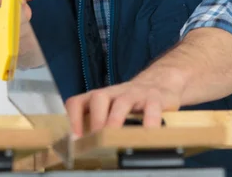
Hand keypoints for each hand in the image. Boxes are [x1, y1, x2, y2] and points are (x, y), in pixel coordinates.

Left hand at [64, 77, 182, 136]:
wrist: (159, 82)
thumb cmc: (131, 102)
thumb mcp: (111, 109)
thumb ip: (99, 124)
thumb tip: (85, 149)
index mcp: (100, 97)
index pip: (78, 102)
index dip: (73, 119)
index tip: (75, 139)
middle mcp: (115, 93)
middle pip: (98, 97)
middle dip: (95, 120)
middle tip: (96, 140)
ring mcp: (134, 93)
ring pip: (122, 102)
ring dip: (116, 121)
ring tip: (115, 139)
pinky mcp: (154, 97)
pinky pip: (151, 108)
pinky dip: (149, 122)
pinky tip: (148, 135)